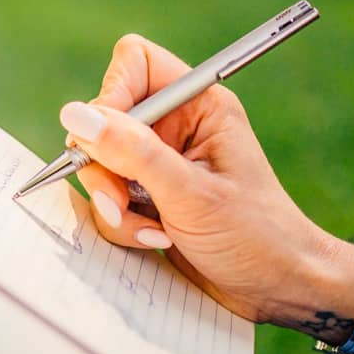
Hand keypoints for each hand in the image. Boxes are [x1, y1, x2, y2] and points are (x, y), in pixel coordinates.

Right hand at [58, 34, 353, 330]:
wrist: (278, 290)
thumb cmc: (256, 236)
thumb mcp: (190, 193)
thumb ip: (131, 152)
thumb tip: (75, 115)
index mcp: (198, 106)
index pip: (134, 63)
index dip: (112, 95)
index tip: (106, 139)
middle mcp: (176, 128)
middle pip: (104, 120)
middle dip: (105, 167)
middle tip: (122, 201)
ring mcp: (159, 164)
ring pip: (99, 165)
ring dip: (114, 204)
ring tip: (152, 231)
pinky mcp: (148, 198)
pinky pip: (108, 200)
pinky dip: (122, 225)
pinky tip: (157, 240)